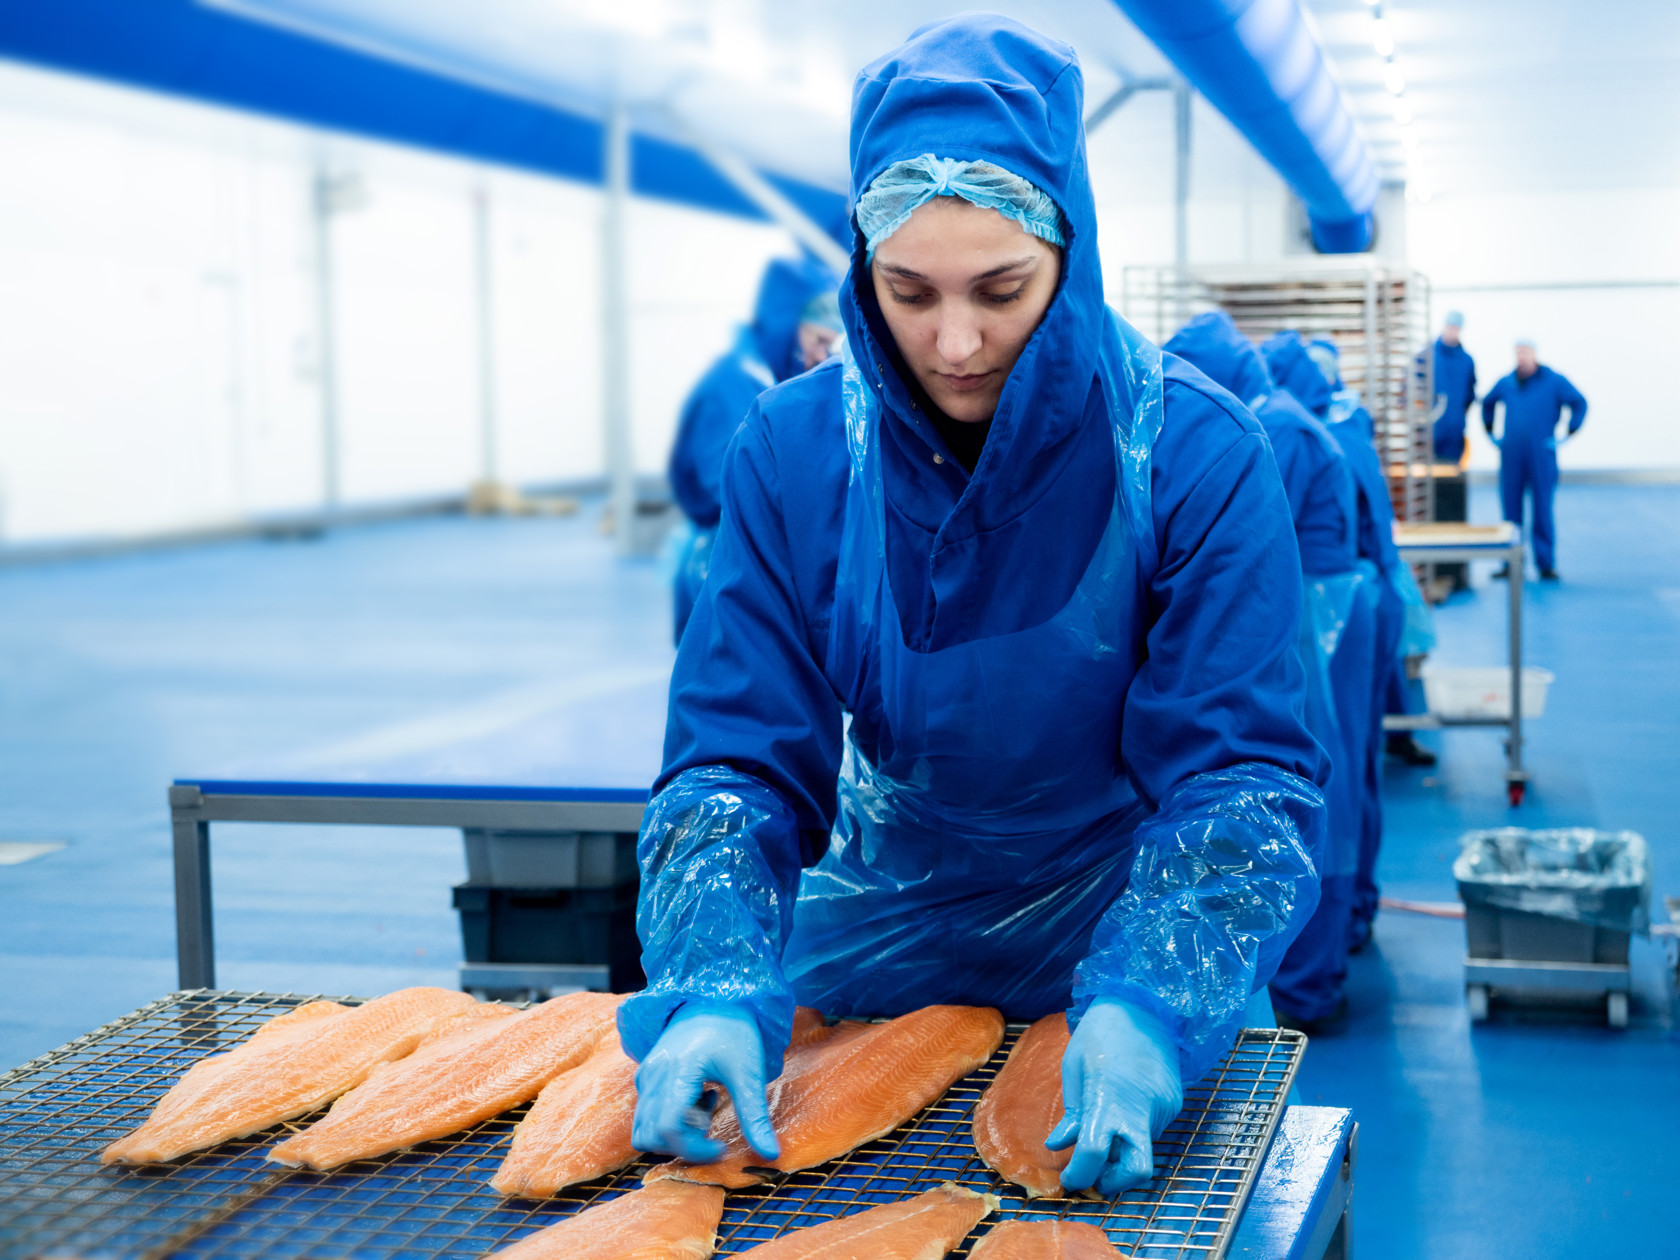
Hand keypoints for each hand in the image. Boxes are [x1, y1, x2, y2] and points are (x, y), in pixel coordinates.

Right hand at [630, 1002, 779, 1164]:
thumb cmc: (733, 1029)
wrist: (713, 997)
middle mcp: (653, 1075)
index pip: (669, 1128)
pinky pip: (646, 1115)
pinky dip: (668, 1121)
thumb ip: (755, 1116)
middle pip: (652, 1135)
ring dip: (673, 1135)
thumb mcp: (749, 1072)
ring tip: (703, 1110)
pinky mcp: (645, 1077)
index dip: (694, 1149)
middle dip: (683, 1144)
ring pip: (643, 1130)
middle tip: (712, 1125)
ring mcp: (645, 1076)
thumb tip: (770, 1155)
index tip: (721, 1147)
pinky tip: (695, 1100)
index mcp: (678, 1070)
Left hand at [1046, 998, 1183, 1196]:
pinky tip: (1125, 1101)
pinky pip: (1151, 1129)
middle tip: (1096, 1175)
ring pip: (1141, 1148)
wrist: (1145, 1004)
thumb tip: (1060, 1145)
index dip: (1079, 1175)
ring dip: (1122, 1148)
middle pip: (1137, 1171)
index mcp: (1107, 1096)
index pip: (1093, 1153)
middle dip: (1116, 1182)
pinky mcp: (1174, 1103)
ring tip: (1106, 1120)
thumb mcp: (1075, 1068)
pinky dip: (1135, 1128)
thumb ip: (1072, 1112)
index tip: (1070, 1179)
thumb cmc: (1102, 1032)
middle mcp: (1141, 1108)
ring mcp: (1162, 1107)